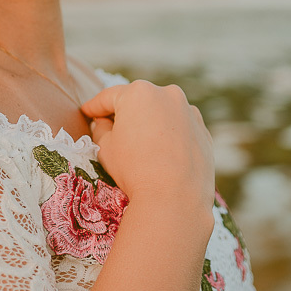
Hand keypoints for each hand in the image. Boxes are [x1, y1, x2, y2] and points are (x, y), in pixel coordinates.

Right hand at [80, 80, 214, 209]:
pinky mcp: (203, 131)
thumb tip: (104, 122)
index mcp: (139, 93)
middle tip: (111, 129)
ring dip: (150, 123)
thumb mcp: (105, 148)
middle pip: (138, 101)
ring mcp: (189, 112)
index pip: (109, 97)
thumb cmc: (134, 169)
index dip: (94, 106)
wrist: (175, 198)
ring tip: (140, 145)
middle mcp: (168, 94)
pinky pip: (180, 129)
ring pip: (162, 113)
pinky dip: (170, 136)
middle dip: (125, 113)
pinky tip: (162, 155)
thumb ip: (101, 128)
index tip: (86, 112)